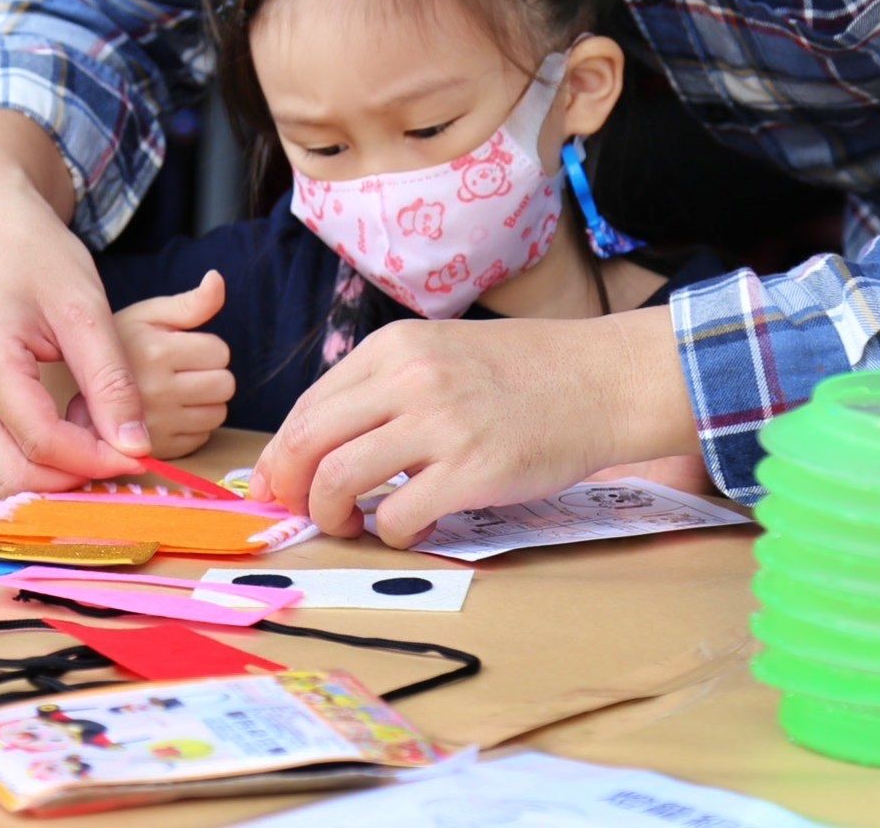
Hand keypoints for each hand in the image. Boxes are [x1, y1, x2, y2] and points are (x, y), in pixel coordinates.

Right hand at [0, 111, 148, 493]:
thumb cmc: (31, 249)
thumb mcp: (83, 306)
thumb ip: (110, 379)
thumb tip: (135, 446)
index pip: (41, 442)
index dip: (96, 459)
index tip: (142, 454)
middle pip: (13, 474)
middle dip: (74, 480)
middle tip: (125, 461)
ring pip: (0, 469)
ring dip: (55, 472)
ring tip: (105, 446)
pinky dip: (36, 454)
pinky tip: (75, 432)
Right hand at [115, 272, 236, 458]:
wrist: (80, 388)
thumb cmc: (121, 344)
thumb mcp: (150, 314)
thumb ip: (191, 302)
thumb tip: (218, 279)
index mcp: (154, 352)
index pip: (220, 352)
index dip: (206, 347)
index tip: (182, 348)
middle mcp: (154, 391)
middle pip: (224, 385)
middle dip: (211, 374)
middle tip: (184, 370)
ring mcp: (154, 425)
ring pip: (218, 414)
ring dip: (206, 402)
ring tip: (177, 390)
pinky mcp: (155, 451)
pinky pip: (202, 438)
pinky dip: (194, 426)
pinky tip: (170, 413)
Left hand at [254, 305, 699, 547]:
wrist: (601, 378)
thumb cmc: (524, 371)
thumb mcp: (442, 350)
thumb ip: (385, 387)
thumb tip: (323, 443)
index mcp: (395, 347)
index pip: (308, 407)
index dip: (282, 455)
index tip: (279, 484)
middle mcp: (409, 379)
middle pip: (307, 443)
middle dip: (291, 488)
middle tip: (302, 511)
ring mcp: (441, 424)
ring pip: (339, 481)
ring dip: (332, 514)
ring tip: (352, 523)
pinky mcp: (473, 471)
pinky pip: (397, 516)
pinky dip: (391, 533)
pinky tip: (411, 526)